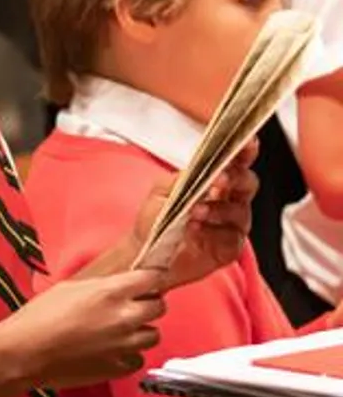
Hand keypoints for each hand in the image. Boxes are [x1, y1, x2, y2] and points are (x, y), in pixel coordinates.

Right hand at [0, 268, 165, 388]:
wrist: (29, 352)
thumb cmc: (40, 314)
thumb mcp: (68, 287)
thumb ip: (99, 287)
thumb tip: (114, 288)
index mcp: (110, 292)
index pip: (151, 279)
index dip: (151, 279)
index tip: (146, 281)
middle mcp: (125, 318)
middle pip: (159, 307)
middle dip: (149, 304)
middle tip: (132, 305)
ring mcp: (126, 346)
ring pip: (154, 335)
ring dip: (141, 330)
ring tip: (122, 330)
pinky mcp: (121, 368)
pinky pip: (138, 358)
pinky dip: (129, 354)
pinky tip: (112, 350)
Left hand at [130, 142, 258, 289]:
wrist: (147, 254)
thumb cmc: (155, 218)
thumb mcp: (163, 192)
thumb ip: (184, 179)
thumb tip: (202, 173)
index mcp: (213, 180)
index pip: (235, 161)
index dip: (245, 150)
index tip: (248, 142)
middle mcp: (229, 199)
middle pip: (247, 182)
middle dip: (235, 178)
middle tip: (217, 180)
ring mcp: (233, 223)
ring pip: (240, 210)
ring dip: (218, 208)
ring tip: (194, 211)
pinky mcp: (231, 246)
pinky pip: (233, 236)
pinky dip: (214, 230)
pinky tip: (196, 229)